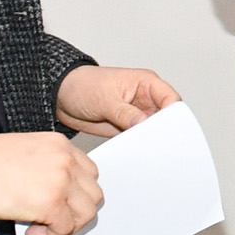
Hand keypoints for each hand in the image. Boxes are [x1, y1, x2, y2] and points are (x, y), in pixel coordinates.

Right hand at [0, 132, 103, 234]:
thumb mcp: (22, 152)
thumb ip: (46, 167)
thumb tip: (54, 193)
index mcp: (59, 144)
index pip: (88, 172)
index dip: (76, 193)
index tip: (61, 203)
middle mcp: (65, 160)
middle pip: (93, 193)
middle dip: (76, 210)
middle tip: (54, 218)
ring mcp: (61, 181)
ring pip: (86, 213)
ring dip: (67, 225)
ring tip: (43, 226)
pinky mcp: (50, 203)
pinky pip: (65, 228)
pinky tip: (32, 232)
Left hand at [55, 64, 179, 138]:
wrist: (60, 97)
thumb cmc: (82, 85)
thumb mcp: (105, 99)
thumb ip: (126, 113)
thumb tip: (145, 124)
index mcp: (146, 83)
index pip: (171, 99)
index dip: (174, 114)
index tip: (170, 130)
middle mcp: (145, 99)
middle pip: (165, 117)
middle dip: (164, 130)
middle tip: (161, 144)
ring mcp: (137, 114)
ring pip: (154, 130)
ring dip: (151, 140)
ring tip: (148, 150)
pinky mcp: (127, 128)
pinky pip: (139, 138)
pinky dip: (140, 145)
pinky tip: (137, 152)